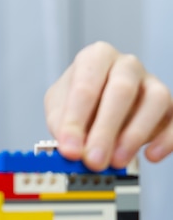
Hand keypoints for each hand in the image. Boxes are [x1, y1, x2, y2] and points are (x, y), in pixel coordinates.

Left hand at [45, 41, 172, 170]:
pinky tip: (150, 155)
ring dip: (134, 135)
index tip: (69, 149)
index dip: (76, 121)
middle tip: (93, 160)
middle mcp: (126, 65)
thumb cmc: (75, 104)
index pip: (85, 87)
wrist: (91, 107)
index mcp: (95, 58)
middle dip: (105, 130)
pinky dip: (166, 139)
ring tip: (116, 161)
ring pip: (155, 100)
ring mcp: (151, 83)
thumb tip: (72, 150)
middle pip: (122, 91)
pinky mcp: (168, 106)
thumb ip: (63, 127)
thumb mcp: (58, 111)